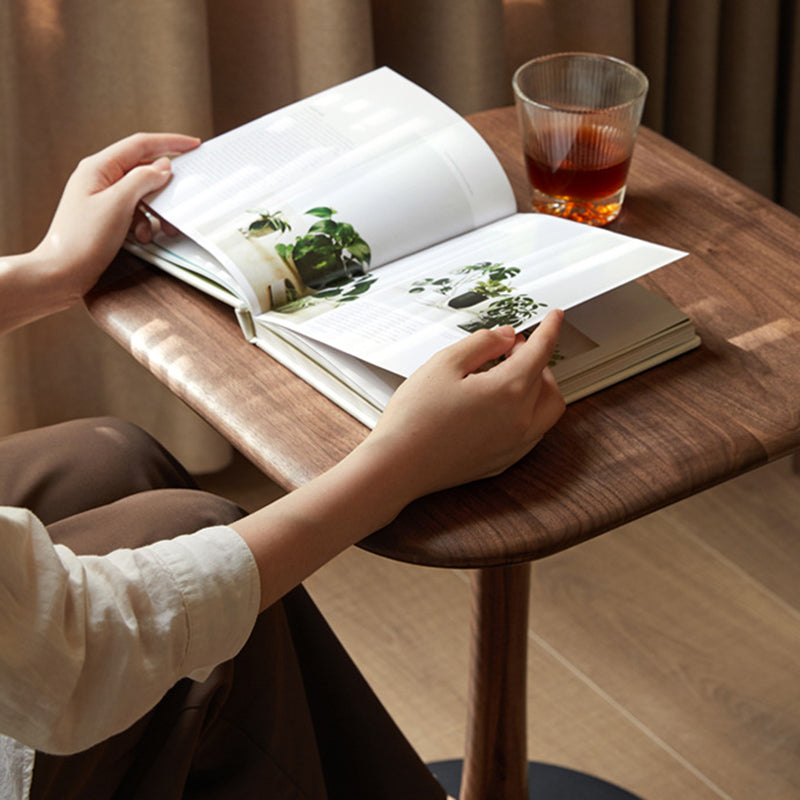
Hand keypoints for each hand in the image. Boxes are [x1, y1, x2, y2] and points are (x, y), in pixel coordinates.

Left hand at [36, 132, 199, 299]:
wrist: (62, 272)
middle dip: (164, 187)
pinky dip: (145, 222)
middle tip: (182, 200)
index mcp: (98, 167)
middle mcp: (99, 178)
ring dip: (156, 210)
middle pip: (143, 170)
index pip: (140, 145)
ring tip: (164, 228)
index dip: (170, 143)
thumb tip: (163, 167)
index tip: (194, 145)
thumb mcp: (118, 204)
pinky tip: (143, 236)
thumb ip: (142, 180)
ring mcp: (102, 197)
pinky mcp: (106, 217)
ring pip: (141, 194)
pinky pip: (134, 211)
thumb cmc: (82, 238)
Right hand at [366, 308, 565, 497]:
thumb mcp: (444, 364)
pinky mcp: (504, 462)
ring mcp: (515, 445)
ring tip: (509, 376)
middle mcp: (521, 421)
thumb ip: (482, 343)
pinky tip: (502, 405)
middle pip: (547, 381)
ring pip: (547, 410)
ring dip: (539, 387)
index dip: (549, 329)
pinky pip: (533, 432)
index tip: (554, 317)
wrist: (398, 466)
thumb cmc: (415, 418)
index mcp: (509, 391)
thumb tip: (506, 336)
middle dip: (536, 358)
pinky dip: (529, 411)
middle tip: (511, 348)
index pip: (541, 352)